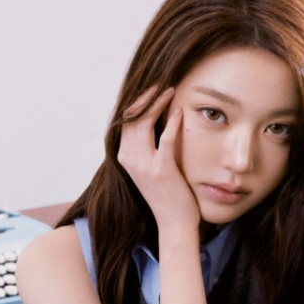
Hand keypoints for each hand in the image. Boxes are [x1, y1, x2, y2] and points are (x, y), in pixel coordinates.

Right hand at [116, 87, 200, 234]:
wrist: (173, 222)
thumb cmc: (166, 194)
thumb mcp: (149, 167)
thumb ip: (146, 147)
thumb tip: (153, 123)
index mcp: (124, 156)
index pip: (126, 120)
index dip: (138, 101)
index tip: (151, 87)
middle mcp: (128, 159)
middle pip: (131, 117)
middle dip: (146, 96)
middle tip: (160, 81)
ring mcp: (143, 165)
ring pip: (144, 123)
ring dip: (157, 103)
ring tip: (170, 90)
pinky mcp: (161, 170)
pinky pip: (165, 138)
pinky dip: (172, 122)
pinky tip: (179, 111)